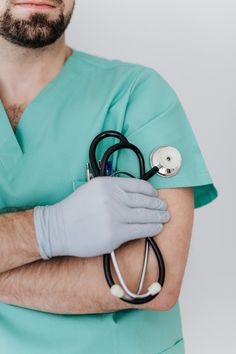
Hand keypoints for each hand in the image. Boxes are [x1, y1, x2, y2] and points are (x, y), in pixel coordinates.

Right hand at [33, 176, 169, 258]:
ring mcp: (114, 216)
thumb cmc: (75, 209)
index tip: (155, 196)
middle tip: (164, 209)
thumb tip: (137, 196)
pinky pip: (140, 230)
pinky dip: (152, 229)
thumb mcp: (93, 189)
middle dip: (158, 205)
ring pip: (146, 216)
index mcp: (108, 184)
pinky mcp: (115, 234)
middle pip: (145, 201)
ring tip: (164, 218)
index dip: (151, 192)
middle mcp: (112, 198)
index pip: (139, 185)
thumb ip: (114, 189)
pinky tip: (157, 228)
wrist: (58, 228)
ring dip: (159, 217)